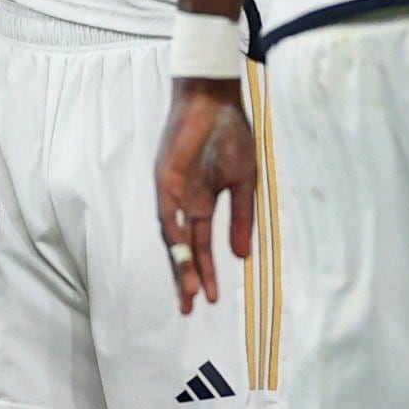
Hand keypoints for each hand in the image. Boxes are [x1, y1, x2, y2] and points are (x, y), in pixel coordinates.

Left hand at [155, 78, 257, 310]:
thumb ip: (241, 219)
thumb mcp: (244, 183)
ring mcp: (173, 191)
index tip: (212, 299)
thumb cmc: (231, 135)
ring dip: (179, 263)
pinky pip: (167, 210)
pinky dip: (172, 231)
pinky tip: (180, 252)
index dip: (206, 272)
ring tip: (187, 290)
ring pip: (172, 236)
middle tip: (190, 308)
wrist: (217, 100)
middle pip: (182, 248)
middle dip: (187, 277)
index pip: (201, 245)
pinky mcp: (165, 177)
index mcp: (202, 203)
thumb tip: (242, 256)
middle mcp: (184, 202)